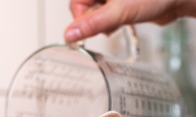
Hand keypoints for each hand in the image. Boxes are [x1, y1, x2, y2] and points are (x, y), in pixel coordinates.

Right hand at [65, 0, 183, 42]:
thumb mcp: (120, 12)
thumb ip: (93, 24)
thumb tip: (69, 35)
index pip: (76, 3)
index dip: (82, 19)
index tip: (93, 30)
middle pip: (86, 8)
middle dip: (96, 20)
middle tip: (110, 24)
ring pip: (98, 12)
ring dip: (106, 22)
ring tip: (120, 21)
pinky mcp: (123, 2)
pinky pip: (110, 13)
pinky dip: (115, 21)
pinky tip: (126, 20)